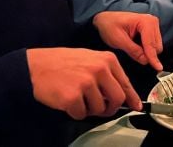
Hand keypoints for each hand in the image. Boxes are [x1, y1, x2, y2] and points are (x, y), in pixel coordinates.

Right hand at [27, 47, 141, 119]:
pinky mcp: (73, 97)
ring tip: (78, 99)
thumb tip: (120, 93)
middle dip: (111, 108)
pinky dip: (75, 112)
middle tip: (102, 110)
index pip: (125, 83)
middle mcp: (100, 70)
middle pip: (117, 99)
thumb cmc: (62, 62)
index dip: (132, 97)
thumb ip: (106, 73)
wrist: (35, 65)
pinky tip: (67, 102)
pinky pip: (81, 114)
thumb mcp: (90, 59)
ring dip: (89, 109)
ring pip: (99, 108)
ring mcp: (87, 83)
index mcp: (107, 60)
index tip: (136, 106)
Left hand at [93, 11, 162, 70]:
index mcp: (145, 21)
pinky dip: (146, 49)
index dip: (152, 57)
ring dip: (146, 52)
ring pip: (156, 46)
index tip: (158, 68)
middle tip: (131, 54)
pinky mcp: (151, 29)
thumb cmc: (109, 26)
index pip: (151, 44)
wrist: (105, 19)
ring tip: (131, 47)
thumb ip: (133, 51)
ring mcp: (153, 25)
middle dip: (148, 54)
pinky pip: (153, 44)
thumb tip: (145, 60)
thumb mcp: (118, 40)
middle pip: (157, 46)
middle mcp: (152, 21)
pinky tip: (135, 46)